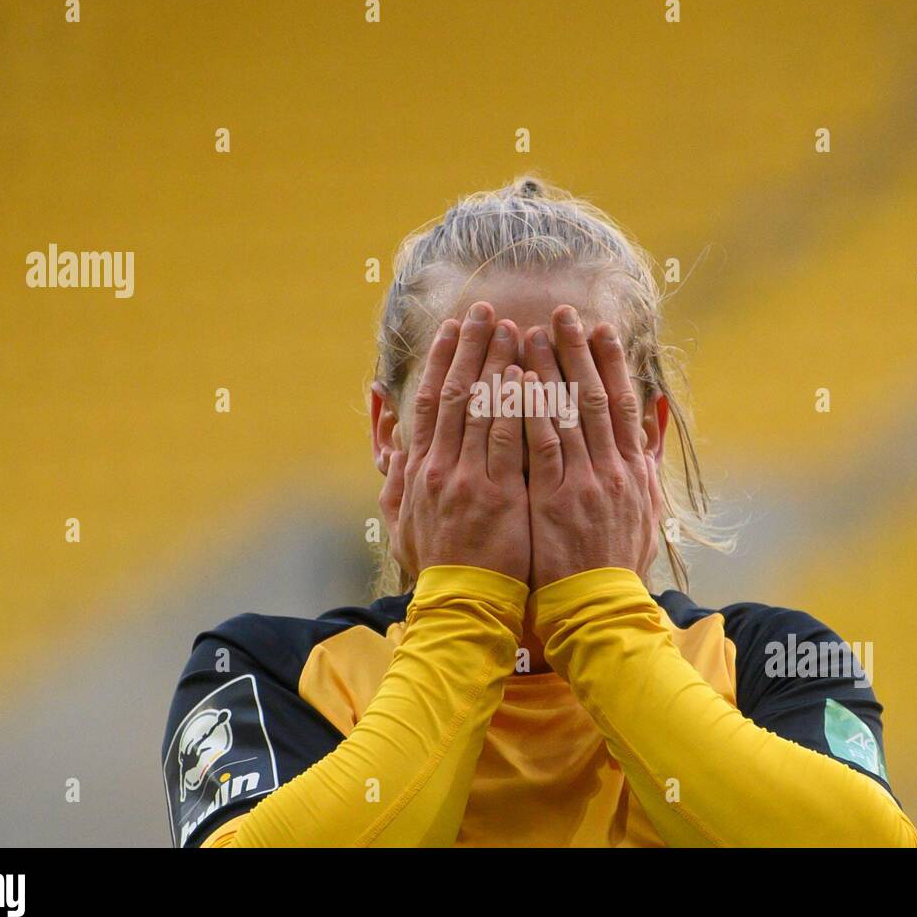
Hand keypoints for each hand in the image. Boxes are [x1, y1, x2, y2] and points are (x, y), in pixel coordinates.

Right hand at [379, 302, 530, 583]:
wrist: (463, 605)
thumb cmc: (440, 564)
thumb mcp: (403, 520)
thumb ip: (396, 477)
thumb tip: (391, 439)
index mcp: (420, 469)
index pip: (430, 401)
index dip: (444, 360)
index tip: (457, 328)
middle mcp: (440, 467)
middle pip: (455, 393)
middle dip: (472, 348)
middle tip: (488, 310)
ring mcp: (468, 479)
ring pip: (482, 409)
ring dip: (497, 364)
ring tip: (513, 328)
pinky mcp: (498, 495)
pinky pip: (507, 439)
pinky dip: (514, 405)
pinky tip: (526, 375)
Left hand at [522, 305, 660, 588]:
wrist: (599, 608)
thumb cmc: (617, 560)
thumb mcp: (646, 509)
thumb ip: (647, 461)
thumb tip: (652, 418)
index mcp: (634, 470)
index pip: (624, 403)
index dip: (612, 362)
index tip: (600, 328)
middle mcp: (613, 470)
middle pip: (594, 397)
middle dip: (576, 351)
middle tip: (562, 313)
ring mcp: (584, 484)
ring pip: (565, 414)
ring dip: (547, 370)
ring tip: (530, 333)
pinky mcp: (553, 500)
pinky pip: (540, 446)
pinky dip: (529, 410)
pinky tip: (514, 382)